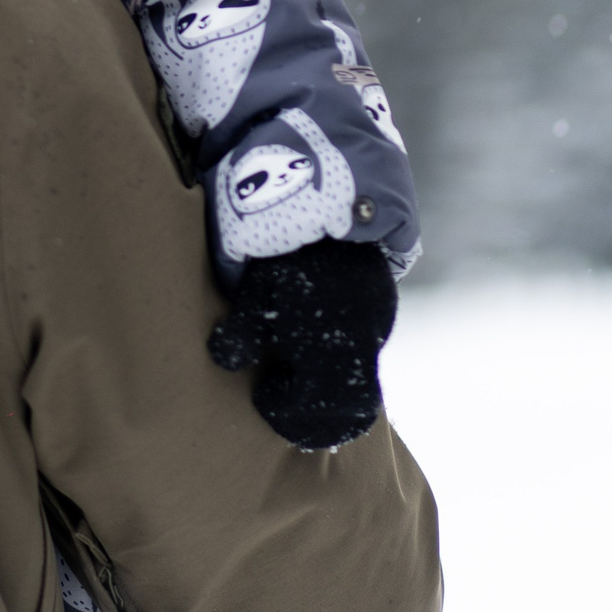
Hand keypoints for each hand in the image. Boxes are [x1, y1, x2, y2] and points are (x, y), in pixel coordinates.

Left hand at [207, 238, 397, 450]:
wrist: (332, 198)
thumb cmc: (287, 250)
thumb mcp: (256, 291)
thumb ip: (242, 333)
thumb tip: (226, 363)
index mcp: (330, 344)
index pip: (317, 405)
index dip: (288, 412)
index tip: (266, 393)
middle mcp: (364, 341)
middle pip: (351, 407)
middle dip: (316, 413)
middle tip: (284, 396)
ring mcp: (380, 323)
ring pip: (364, 381)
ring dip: (331, 389)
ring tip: (298, 369)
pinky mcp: (385, 309)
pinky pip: (368, 350)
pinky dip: (343, 362)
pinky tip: (315, 341)